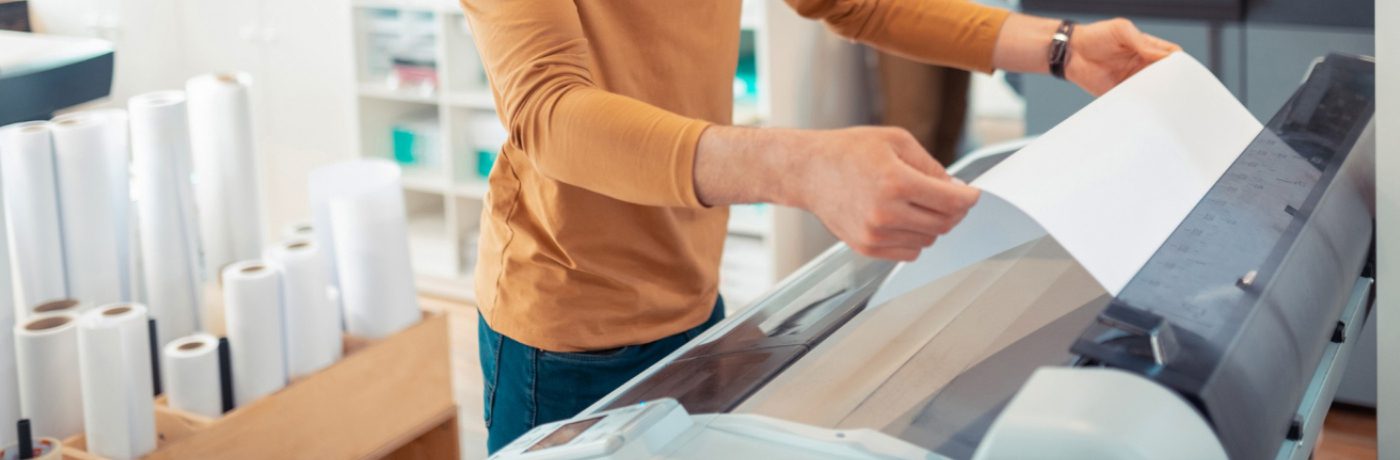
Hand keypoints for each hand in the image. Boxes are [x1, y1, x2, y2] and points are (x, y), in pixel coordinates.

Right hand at [694, 126, 979, 260]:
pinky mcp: (866, 247)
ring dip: (933, 225)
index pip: (951, 201)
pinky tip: (904, 219)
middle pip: (944, 224)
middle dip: (954, 212)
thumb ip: (930, 165)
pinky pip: (909, 253)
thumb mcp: (895, 141)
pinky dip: (915, 238)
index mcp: (896, 182)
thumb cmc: (848, 151)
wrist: (807, 171)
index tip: (972, 195)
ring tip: (918, 205)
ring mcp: (875, 234)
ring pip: (928, 241)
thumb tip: (955, 188)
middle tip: (950, 199)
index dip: (969, 198)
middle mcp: (886, 212)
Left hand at [1067, 18, 1181, 95]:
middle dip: (1172, 84)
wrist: (1070, 52)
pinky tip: (1145, 109)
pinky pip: (1133, 101)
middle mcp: (1142, 65)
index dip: (1179, 64)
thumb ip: (1142, 42)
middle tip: (1178, 92)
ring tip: (1164, 102)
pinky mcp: (1119, 93)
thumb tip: (1162, 56)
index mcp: (1147, 48)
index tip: (1184, 72)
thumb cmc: (1095, 35)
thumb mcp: (1121, 30)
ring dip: (1157, 96)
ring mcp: (1131, 80)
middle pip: (1165, 77)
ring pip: (1152, 91)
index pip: (1171, 57)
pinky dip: (1140, 106)